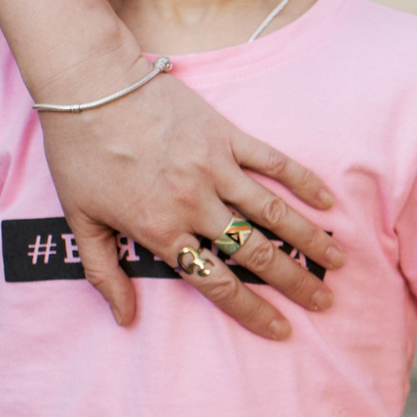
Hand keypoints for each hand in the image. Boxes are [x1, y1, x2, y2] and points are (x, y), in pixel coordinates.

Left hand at [37, 66, 342, 340]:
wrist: (88, 86)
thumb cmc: (78, 153)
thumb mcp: (80, 219)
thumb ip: (103, 272)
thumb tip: (123, 319)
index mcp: (159, 230)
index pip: (216, 283)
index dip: (253, 312)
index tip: (280, 330)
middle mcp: (195, 204)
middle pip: (257, 254)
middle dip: (295, 283)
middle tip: (323, 302)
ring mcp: (215, 168)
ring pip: (274, 213)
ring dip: (309, 240)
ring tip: (338, 261)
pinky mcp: (227, 136)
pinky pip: (274, 162)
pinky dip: (303, 182)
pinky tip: (326, 203)